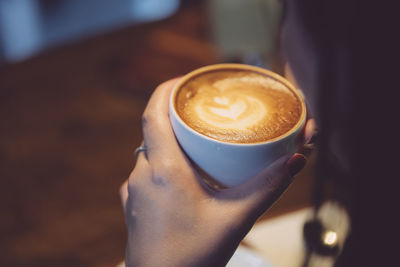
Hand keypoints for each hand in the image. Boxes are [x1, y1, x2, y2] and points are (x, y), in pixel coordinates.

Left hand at [120, 78, 315, 266]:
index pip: (152, 111)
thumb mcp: (236, 218)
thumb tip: (295, 161)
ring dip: (169, 141)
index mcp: (163, 169)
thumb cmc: (192, 256)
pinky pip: (147, 171)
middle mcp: (142, 173)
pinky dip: (163, 162)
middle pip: (153, 128)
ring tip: (196, 142)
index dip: (166, 88)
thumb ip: (267, 187)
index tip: (185, 80)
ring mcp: (134, 189)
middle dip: (175, 115)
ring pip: (150, 150)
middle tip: (201, 111)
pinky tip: (183, 176)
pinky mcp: (133, 204)